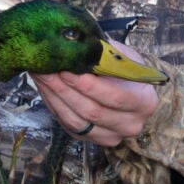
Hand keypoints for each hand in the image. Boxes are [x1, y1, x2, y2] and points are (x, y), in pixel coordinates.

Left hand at [33, 39, 159, 145]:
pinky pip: (66, 124)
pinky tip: (43, 87)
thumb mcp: (123, 55)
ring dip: (53, 96)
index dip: (88, 85)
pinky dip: (52, 104)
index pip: (115, 97)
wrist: (128, 90)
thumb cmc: (124, 69)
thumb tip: (78, 43)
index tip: (67, 69)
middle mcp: (130, 124)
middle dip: (63, 88)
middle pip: (91, 111)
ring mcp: (110, 136)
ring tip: (39, 74)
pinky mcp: (90, 140)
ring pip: (75, 120)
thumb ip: (105, 53)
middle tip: (44, 68)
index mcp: (144, 102)